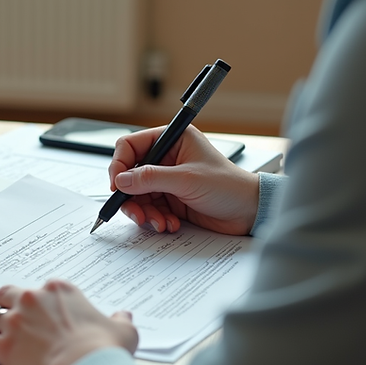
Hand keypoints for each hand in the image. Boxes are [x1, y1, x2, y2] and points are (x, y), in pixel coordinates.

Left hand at [0, 279, 137, 364]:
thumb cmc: (104, 347)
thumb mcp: (122, 329)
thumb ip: (120, 320)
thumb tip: (124, 316)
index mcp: (58, 291)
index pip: (38, 289)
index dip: (31, 298)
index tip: (29, 305)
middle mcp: (32, 300)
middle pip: (4, 293)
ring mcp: (15, 322)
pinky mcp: (4, 346)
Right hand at [109, 125, 259, 235]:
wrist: (248, 212)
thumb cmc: (229, 186)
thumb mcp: (186, 179)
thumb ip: (150, 178)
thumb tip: (121, 180)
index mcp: (172, 140)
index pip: (130, 146)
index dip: (119, 165)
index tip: (117, 185)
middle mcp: (166, 158)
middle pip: (129, 175)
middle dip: (131, 196)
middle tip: (136, 212)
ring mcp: (167, 180)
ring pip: (137, 196)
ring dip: (144, 212)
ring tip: (158, 222)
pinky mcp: (169, 199)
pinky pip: (148, 209)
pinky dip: (154, 219)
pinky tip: (169, 224)